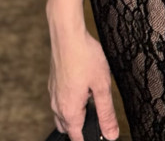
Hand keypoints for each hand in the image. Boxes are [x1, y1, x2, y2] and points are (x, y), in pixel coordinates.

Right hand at [48, 22, 120, 140]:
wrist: (67, 35)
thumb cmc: (85, 57)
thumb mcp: (102, 86)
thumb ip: (106, 113)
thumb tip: (111, 135)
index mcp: (69, 111)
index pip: (77, 138)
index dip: (89, 138)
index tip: (100, 134)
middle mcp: (57, 105)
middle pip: (68, 128)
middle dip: (81, 129)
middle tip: (97, 120)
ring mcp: (53, 93)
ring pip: (62, 115)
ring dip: (74, 115)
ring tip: (91, 103)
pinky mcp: (53, 82)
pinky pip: (59, 101)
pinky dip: (69, 102)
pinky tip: (82, 88)